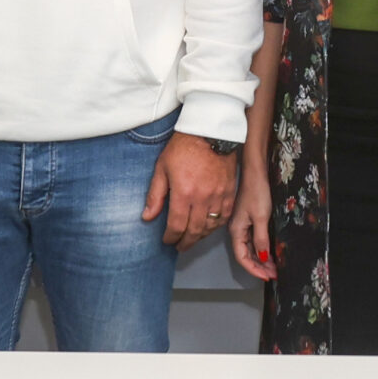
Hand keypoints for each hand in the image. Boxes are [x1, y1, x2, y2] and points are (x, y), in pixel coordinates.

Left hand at [144, 133, 235, 250]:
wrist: (210, 131)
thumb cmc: (183, 147)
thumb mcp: (162, 168)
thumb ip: (155, 194)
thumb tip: (147, 217)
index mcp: (183, 192)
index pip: (177, 225)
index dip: (171, 237)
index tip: (167, 240)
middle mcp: (202, 198)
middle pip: (194, 231)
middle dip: (185, 242)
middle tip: (179, 246)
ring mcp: (219, 196)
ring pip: (210, 226)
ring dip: (200, 236)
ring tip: (192, 238)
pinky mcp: (230, 192)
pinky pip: (224, 216)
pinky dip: (216, 226)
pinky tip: (209, 227)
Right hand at [229, 159, 274, 280]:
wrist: (255, 172)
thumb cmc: (257, 192)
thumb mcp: (261, 217)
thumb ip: (261, 238)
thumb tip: (262, 257)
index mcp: (236, 231)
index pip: (242, 257)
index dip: (254, 269)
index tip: (268, 277)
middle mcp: (237, 231)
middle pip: (246, 255)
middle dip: (259, 267)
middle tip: (275, 274)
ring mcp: (243, 226)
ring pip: (251, 248)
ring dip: (261, 259)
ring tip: (275, 267)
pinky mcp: (249, 220)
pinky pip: (254, 240)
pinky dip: (262, 249)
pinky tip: (271, 253)